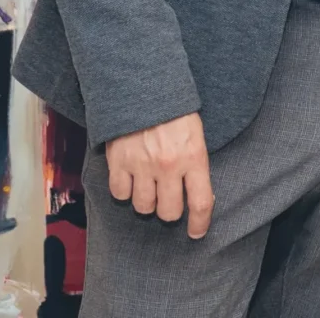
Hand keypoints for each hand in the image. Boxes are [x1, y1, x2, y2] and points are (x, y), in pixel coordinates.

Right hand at [106, 112, 214, 237]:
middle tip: (168, 198)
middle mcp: (168, 165)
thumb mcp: (196, 133)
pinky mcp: (118, 162)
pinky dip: (124, 191)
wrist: (143, 87)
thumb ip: (196, 163)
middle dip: (170, 211)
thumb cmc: (174, 110)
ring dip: (147, 201)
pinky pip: (120, 194)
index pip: (200, 202)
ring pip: (143, 207)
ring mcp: (141, 165)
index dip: (200, 223)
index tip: (197, 232)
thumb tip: (198, 195)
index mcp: (193, 156)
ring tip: (149, 186)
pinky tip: (130, 178)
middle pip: (168, 212)